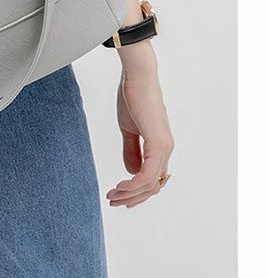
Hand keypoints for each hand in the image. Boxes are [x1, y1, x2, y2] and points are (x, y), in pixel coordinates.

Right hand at [106, 44, 174, 208]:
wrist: (137, 77)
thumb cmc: (133, 96)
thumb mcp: (129, 128)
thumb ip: (131, 150)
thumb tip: (132, 173)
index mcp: (160, 146)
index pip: (153, 178)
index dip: (137, 191)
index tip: (118, 195)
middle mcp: (166, 149)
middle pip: (152, 186)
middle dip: (132, 197)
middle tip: (112, 200)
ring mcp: (164, 147)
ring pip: (150, 183)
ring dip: (130, 193)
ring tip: (112, 194)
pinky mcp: (158, 144)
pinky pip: (148, 174)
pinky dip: (134, 184)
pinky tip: (121, 186)